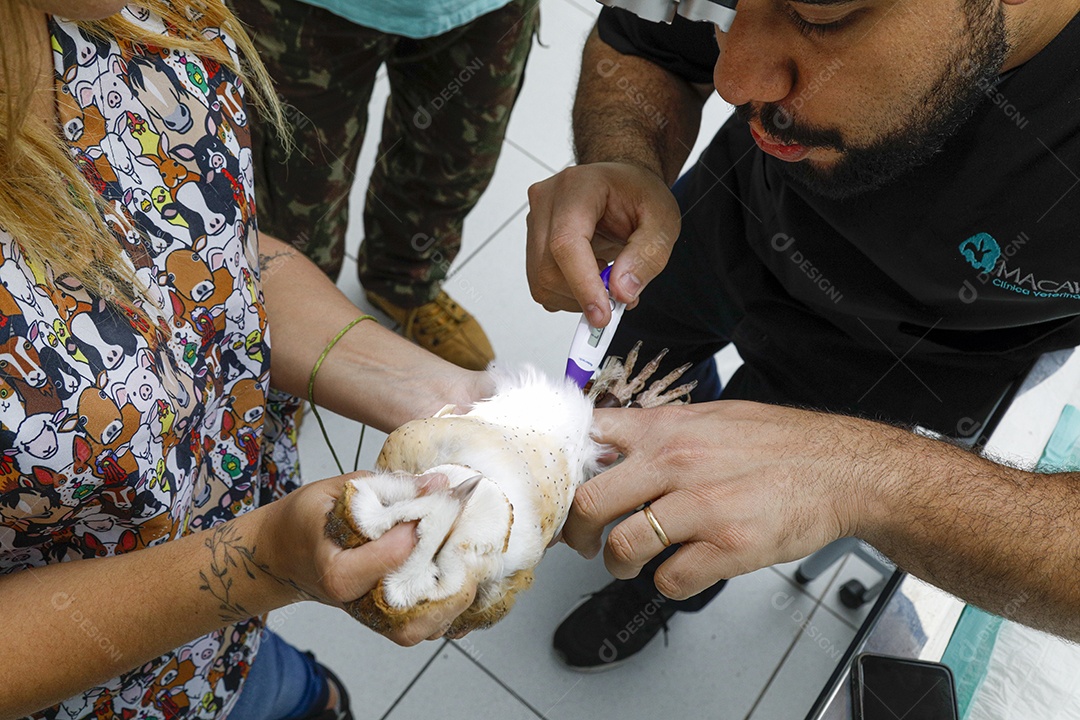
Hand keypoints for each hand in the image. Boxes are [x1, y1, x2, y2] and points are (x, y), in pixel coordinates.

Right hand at [259, 473, 474, 644]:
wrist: (281, 555)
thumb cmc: (304, 521)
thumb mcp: (336, 491)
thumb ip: (386, 487)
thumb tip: (437, 484)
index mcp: (338, 573)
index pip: (395, 554)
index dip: (426, 523)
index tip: (447, 496)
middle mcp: (358, 602)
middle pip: (420, 600)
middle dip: (451, 566)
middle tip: (465, 530)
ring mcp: (373, 617)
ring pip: (429, 625)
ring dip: (455, 591)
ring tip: (463, 552)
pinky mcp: (385, 621)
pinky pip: (427, 625)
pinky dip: (448, 603)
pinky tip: (454, 571)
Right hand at [525, 162, 680, 326]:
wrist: (622, 183)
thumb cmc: (639, 194)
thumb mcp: (663, 221)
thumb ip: (647, 256)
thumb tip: (621, 292)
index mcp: (578, 187)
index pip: (566, 243)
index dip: (582, 285)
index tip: (602, 315)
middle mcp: (547, 200)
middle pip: (548, 268)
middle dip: (583, 296)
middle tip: (619, 297)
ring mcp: (535, 221)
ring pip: (542, 283)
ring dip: (577, 297)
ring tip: (608, 279)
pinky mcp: (532, 242)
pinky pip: (542, 285)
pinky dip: (568, 295)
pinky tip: (591, 277)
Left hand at [563, 402, 864, 599]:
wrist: (841, 469)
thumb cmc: (781, 443)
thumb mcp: (713, 416)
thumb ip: (663, 431)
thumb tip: (616, 444)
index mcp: (667, 428)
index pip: (590, 438)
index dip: (566, 467)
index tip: (562, 486)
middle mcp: (676, 463)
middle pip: (591, 502)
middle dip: (577, 531)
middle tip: (581, 542)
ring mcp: (701, 506)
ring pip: (623, 547)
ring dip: (618, 563)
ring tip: (628, 563)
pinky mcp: (727, 548)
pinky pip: (670, 579)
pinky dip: (668, 582)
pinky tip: (679, 571)